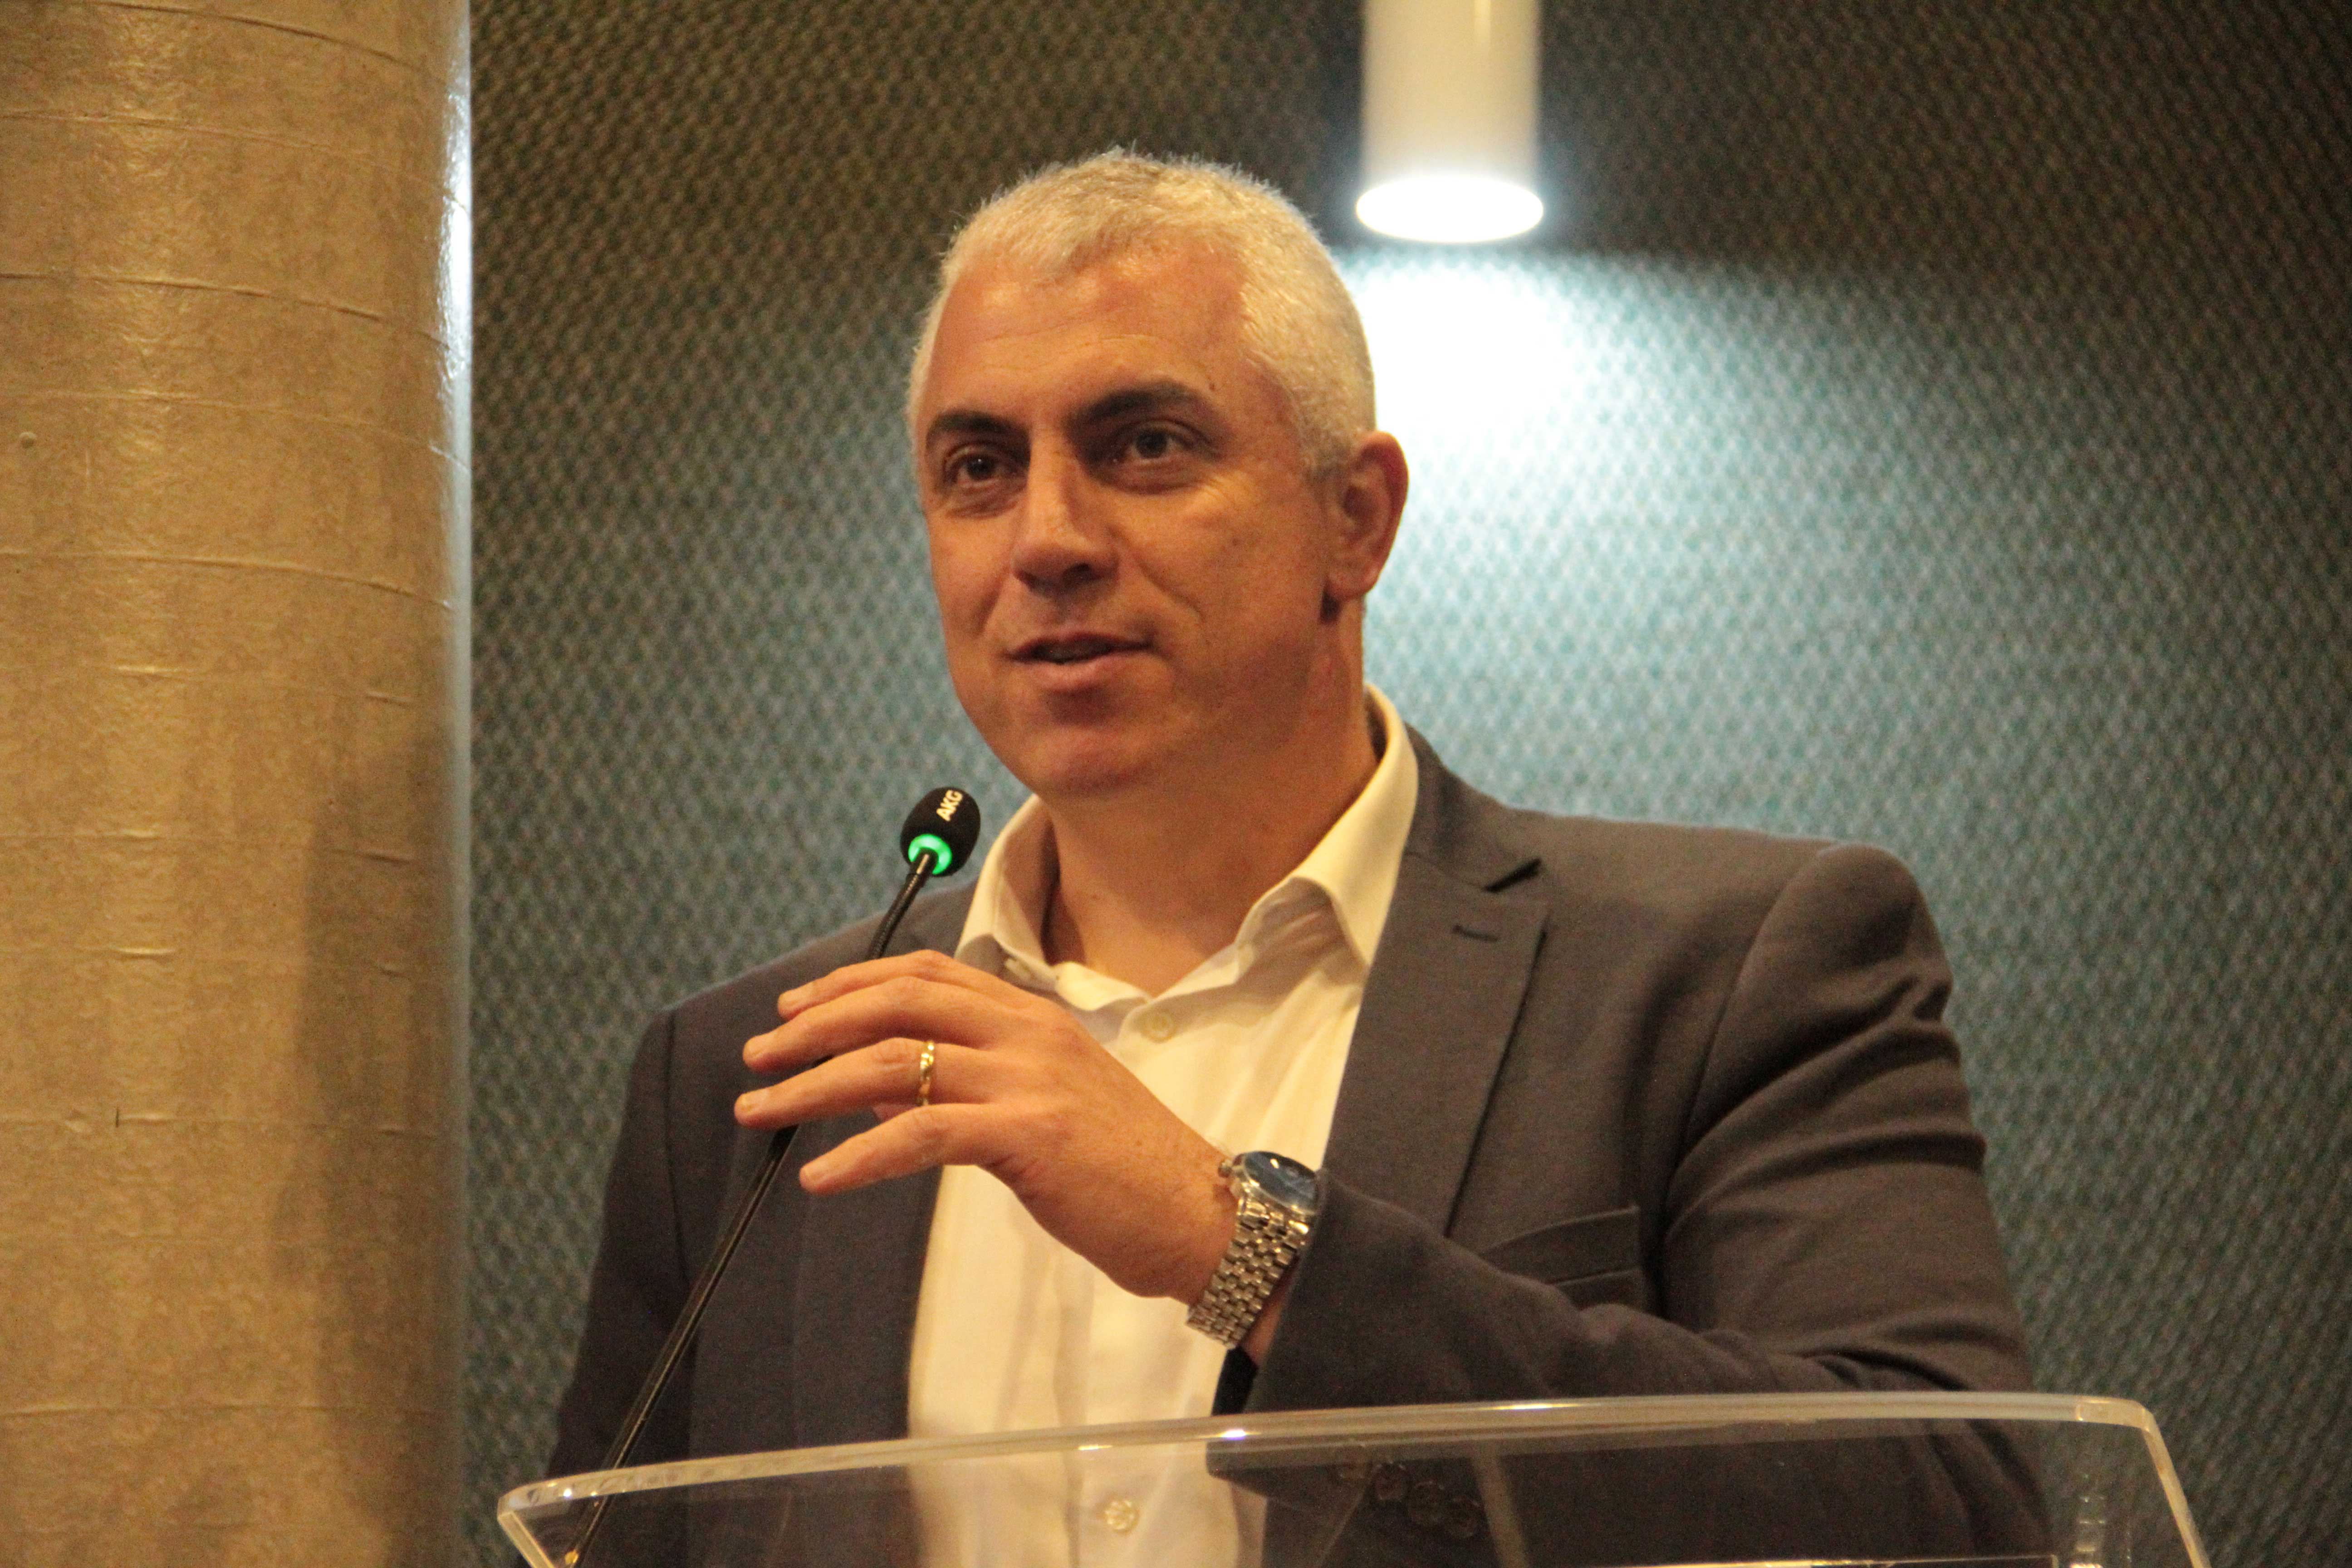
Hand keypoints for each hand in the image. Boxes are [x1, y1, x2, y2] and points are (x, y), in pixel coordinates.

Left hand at [736, 949, 1235, 1304]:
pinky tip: (821, 1177)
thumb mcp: (1046, 1107)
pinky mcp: (1027, 1134)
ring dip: (814, 1086)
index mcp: (1033, 1016)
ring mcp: (1027, 1079)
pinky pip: (921, 1134)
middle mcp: (1026, 1032)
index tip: (794, 1008)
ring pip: (895, 1062)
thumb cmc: (1123, 1169)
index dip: (849, 984)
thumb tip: (886, 1097)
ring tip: (762, 1112)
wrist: (1198, 1212)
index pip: (924, 973)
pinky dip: (861, 1155)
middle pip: (897, 1002)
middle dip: (815, 1025)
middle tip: (758, 1055)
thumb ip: (971, 1088)